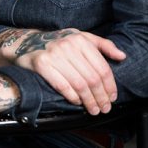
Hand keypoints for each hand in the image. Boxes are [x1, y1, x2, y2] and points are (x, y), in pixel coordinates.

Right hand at [0, 28, 125, 114]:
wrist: (26, 43)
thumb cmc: (58, 42)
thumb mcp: (81, 38)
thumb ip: (103, 45)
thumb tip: (122, 56)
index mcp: (80, 39)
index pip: (102, 67)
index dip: (110, 86)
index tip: (112, 97)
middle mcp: (68, 45)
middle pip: (92, 78)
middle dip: (101, 97)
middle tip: (105, 108)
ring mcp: (54, 54)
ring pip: (79, 84)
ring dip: (89, 101)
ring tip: (93, 109)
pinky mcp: (41, 64)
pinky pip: (62, 85)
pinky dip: (72, 97)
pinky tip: (77, 102)